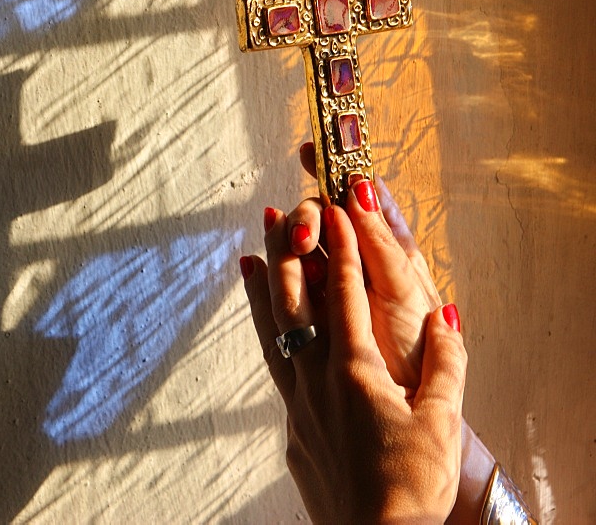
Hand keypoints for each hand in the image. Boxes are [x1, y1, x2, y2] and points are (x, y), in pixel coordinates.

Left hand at [241, 203, 466, 522]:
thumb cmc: (411, 486)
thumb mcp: (442, 422)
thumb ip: (445, 364)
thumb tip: (445, 316)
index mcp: (355, 369)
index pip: (347, 294)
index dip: (342, 247)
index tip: (334, 208)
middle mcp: (317, 378)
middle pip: (295, 302)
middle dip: (288, 253)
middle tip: (278, 213)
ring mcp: (298, 403)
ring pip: (272, 333)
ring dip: (262, 290)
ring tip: (248, 256)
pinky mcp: (293, 427)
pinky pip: (274, 367)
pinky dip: (267, 338)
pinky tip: (269, 333)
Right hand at [284, 142, 441, 390]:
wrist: (407, 407)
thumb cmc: (416, 351)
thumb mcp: (405, 290)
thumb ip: (381, 241)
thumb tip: (360, 187)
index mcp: (389, 250)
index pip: (359, 195)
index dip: (336, 169)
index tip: (310, 151)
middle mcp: (358, 262)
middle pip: (321, 218)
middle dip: (306, 215)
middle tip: (304, 236)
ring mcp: (332, 289)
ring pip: (299, 249)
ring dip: (287, 239)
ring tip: (289, 247)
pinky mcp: (311, 317)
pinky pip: (287, 285)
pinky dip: (269, 271)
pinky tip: (254, 264)